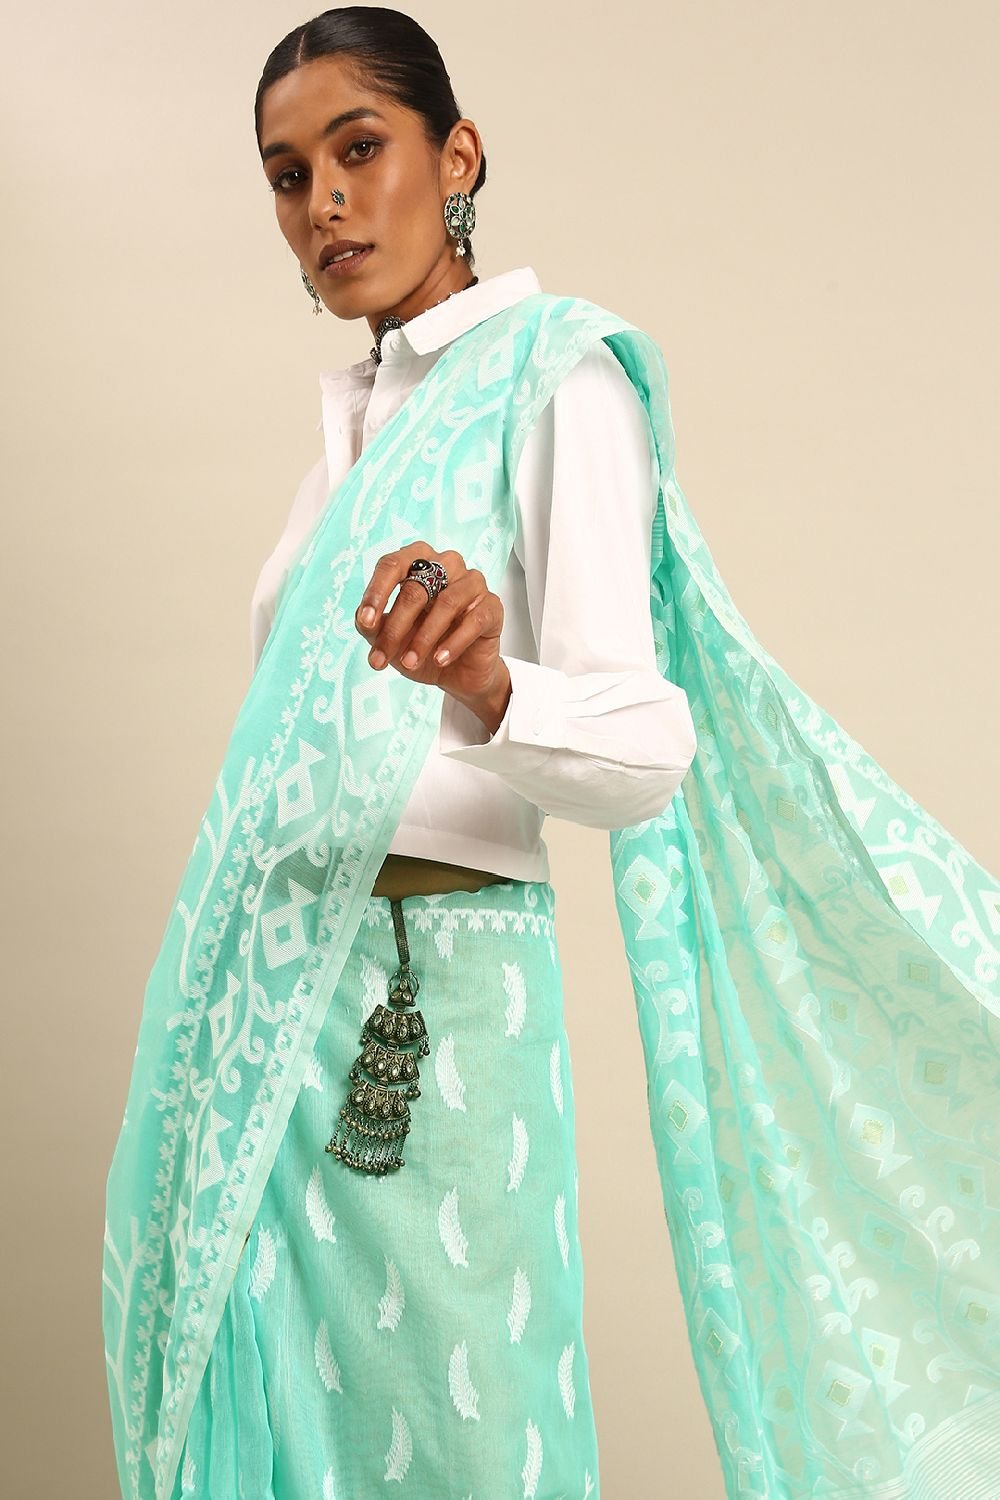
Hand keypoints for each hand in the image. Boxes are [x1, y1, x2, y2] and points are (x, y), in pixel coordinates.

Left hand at [354, 540, 506, 708]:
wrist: (457, 674)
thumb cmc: (422, 645)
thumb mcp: (390, 638)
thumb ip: (373, 625)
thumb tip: (364, 620)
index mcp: (418, 562)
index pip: (392, 565)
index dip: (376, 592)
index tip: (366, 622)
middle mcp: (447, 565)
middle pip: (416, 588)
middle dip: (395, 627)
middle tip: (380, 658)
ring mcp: (472, 583)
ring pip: (446, 602)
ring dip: (423, 637)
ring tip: (409, 663)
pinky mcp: (492, 606)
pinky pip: (474, 620)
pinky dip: (453, 642)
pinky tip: (440, 660)